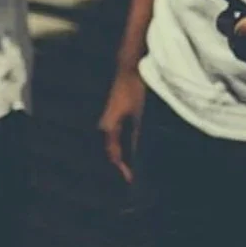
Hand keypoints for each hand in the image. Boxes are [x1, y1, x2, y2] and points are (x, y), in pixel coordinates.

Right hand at [98, 68, 145, 183]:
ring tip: (138, 163)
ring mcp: (111, 117)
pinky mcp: (117, 112)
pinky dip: (127, 141)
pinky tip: (138, 144)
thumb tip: (139, 156)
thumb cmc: (134, 89)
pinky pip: (120, 133)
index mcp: (108, 127)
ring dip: (126, 152)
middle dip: (124, 163)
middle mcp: (106, 124)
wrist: (130, 66)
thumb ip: (137, 136)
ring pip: (117, 142)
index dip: (123, 169)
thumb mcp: (139, 114)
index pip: (113, 154)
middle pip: (113, 150)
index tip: (132, 180)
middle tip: (135, 175)